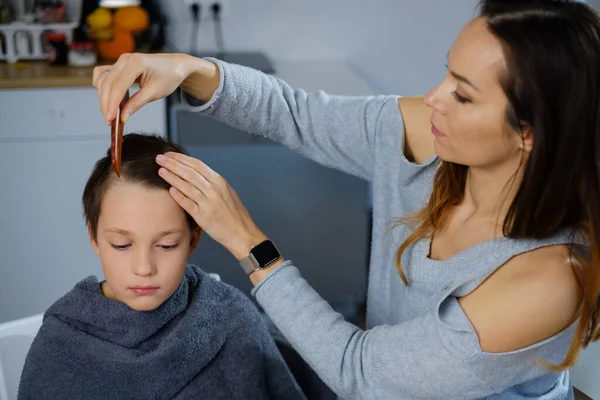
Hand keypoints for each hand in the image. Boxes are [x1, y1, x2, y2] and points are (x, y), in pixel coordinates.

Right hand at [92, 53, 217, 125]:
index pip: (118, 86)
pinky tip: (106, 99)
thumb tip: (122, 117)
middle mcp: (125, 59)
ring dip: (103, 97)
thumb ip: (136, 104)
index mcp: (135, 63)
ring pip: (103, 80)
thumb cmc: (169, 77)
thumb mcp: (154, 93)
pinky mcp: (119, 65)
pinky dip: (102, 87)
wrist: (175, 66)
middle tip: (109, 122)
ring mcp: (120, 61)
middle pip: (107, 84)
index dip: (112, 104)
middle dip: (106, 104)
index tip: (110, 119)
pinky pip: (103, 75)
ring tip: (109, 114)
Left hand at [155, 152, 266, 260]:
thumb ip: (212, 183)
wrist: (242, 233)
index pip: (197, 164)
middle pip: (190, 172)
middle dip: (173, 163)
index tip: (169, 154)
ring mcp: (209, 203)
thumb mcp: (226, 192)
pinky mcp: (204, 217)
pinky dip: (179, 196)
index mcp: (219, 182)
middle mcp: (214, 190)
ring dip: (172, 177)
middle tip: (159, 158)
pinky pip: (188, 204)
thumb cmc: (234, 214)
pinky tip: (169, 190)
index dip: (181, 158)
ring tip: (160, 171)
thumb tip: (195, 174)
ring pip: (187, 186)